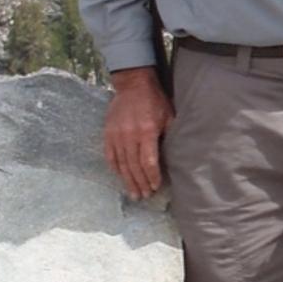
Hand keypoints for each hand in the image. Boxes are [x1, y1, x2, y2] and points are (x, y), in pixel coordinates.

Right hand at [104, 66, 173, 198]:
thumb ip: (169, 136)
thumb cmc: (155, 101)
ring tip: (134, 194)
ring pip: (122, 164)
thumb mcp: (169, 116)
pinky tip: (121, 177)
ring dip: (128, 180)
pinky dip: (115, 168)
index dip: (152, 176)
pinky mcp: (108, 133)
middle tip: (145, 196)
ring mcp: (116, 135)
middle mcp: (130, 135)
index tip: (156, 187)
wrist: (132, 85)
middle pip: (134, 166)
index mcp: (147, 131)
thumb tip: (174, 156)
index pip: (149, 161)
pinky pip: (110, 156)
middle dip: (140, 183)